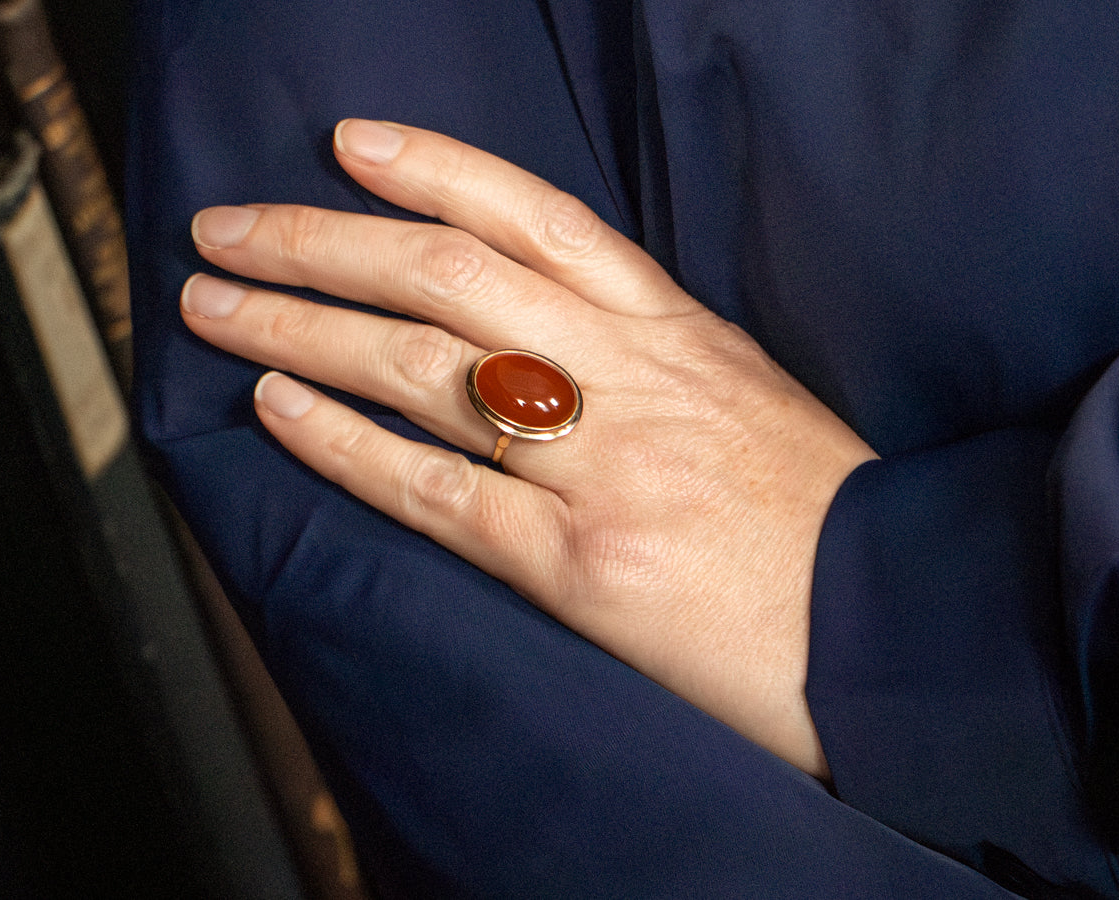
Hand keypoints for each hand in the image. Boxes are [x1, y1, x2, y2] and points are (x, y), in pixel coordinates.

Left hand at [181, 120, 876, 777]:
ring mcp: (605, 468)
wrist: (899, 635)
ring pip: (426, 367)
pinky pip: (438, 489)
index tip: (353, 147)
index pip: (541, 219)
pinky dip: (346, 444)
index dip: (439, 169)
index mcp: (683, 337)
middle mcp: (635, 380)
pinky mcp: (582, 565)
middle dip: (325, 241)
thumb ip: (660, 364)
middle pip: (451, 276)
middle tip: (232, 230)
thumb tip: (558, 342)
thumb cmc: (827, 524)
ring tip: (218, 307)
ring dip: (303, 327)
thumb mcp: (755, 404)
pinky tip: (280, 409)